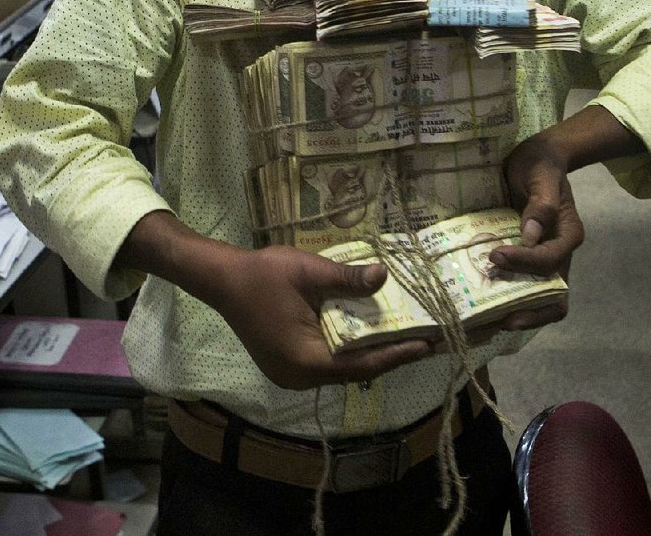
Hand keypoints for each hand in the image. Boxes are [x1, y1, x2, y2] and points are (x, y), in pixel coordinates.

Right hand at [203, 245, 430, 389]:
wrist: (224, 279)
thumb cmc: (264, 274)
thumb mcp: (309, 272)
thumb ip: (346, 279)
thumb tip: (383, 275)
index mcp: (306, 361)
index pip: (362, 365)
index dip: (396, 354)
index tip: (426, 344)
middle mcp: (299, 378)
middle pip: (354, 371)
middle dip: (388, 353)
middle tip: (423, 337)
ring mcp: (291, 375)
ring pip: (341, 368)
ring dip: (369, 351)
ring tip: (403, 334)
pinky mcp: (287, 365)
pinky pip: (327, 361)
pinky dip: (349, 348)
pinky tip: (367, 331)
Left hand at [489, 134, 584, 330]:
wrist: (537, 159)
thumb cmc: (540, 164)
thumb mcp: (541, 176)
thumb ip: (541, 204)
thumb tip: (531, 235)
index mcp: (568, 234)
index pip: (549, 261)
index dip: (524, 264)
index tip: (496, 256)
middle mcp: (561, 253)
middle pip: (555, 297)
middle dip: (529, 312)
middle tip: (498, 319)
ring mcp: (545, 259)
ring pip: (540, 299)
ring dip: (517, 311)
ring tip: (487, 320)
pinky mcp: (528, 260)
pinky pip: (523, 286)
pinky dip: (508, 298)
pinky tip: (484, 302)